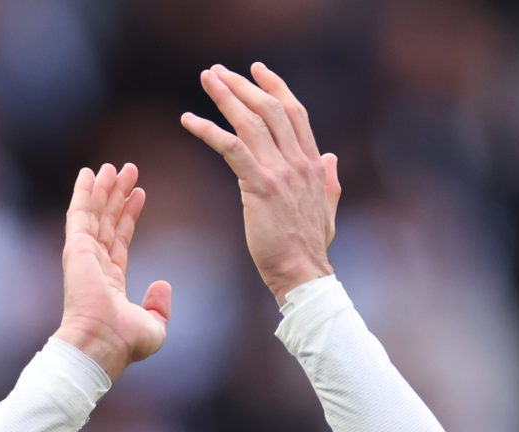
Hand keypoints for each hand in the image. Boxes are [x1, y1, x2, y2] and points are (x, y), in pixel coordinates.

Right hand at [54, 162, 172, 380]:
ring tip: (114, 166)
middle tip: (128, 170)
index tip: (140, 194)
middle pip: (108, 221)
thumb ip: (160, 306)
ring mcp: (83, 255)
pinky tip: (90, 173)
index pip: (121, 240)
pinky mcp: (76, 247)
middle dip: (117, 194)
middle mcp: (94, 265)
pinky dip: (84, 192)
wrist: (101, 342)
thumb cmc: (125, 342)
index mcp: (109, 282)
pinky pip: (80, 212)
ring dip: (104, 187)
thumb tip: (162, 283)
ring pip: (96, 212)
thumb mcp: (154, 327)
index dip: (130, 216)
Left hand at [181, 63, 339, 304]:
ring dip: (225, 96)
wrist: (303, 274)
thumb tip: (330, 157)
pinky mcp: (259, 186)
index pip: (295, 113)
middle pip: (271, 108)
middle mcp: (298, 161)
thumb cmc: (309, 248)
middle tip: (218, 71)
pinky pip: (231, 147)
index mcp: (312, 164)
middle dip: (243, 84)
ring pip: (250, 121)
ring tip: (206, 79)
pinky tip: (188, 120)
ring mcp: (280, 172)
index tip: (257, 70)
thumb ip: (329, 180)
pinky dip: (208, 129)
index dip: (275, 88)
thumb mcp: (327, 208)